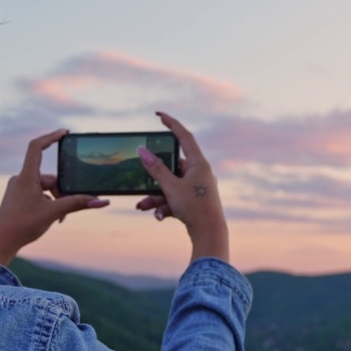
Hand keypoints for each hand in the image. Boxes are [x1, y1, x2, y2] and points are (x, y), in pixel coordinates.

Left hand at [0, 129, 108, 266]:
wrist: (1, 243)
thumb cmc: (22, 226)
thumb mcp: (54, 213)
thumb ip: (78, 204)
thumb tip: (101, 201)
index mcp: (26, 177)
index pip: (37, 147)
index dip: (51, 137)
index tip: (65, 132)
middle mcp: (20, 179)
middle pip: (50, 177)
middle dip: (62, 192)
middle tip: (66, 209)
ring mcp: (18, 189)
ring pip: (45, 188)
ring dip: (56, 201)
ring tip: (58, 218)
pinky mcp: (18, 198)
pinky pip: (38, 195)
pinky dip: (48, 204)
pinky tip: (51, 218)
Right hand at [135, 112, 229, 262]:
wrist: (209, 235)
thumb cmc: (195, 208)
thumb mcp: (171, 187)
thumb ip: (156, 169)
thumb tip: (142, 150)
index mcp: (199, 164)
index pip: (184, 137)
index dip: (171, 124)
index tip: (159, 115)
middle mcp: (199, 173)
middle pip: (171, 167)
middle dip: (153, 178)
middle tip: (141, 181)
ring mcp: (197, 187)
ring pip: (170, 186)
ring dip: (156, 196)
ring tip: (143, 206)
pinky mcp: (194, 200)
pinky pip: (175, 198)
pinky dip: (165, 205)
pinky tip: (159, 216)